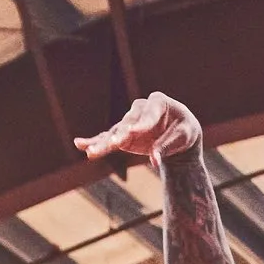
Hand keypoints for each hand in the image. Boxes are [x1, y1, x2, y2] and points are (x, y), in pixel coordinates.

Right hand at [76, 91, 200, 173]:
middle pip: (128, 122)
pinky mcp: (123, 135)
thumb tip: (154, 160)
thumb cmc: (184, 132)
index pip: (149, 114)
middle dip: (120, 133)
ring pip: (115, 132)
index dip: (142, 124)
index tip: (134, 132)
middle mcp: (141, 109)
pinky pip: (108, 138)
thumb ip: (167, 147)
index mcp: (159, 102)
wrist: (179, 136)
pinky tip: (79, 144)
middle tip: (114, 143)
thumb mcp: (183, 137)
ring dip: (103, 143)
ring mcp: (130, 122)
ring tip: (91, 153)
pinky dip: (95, 142)